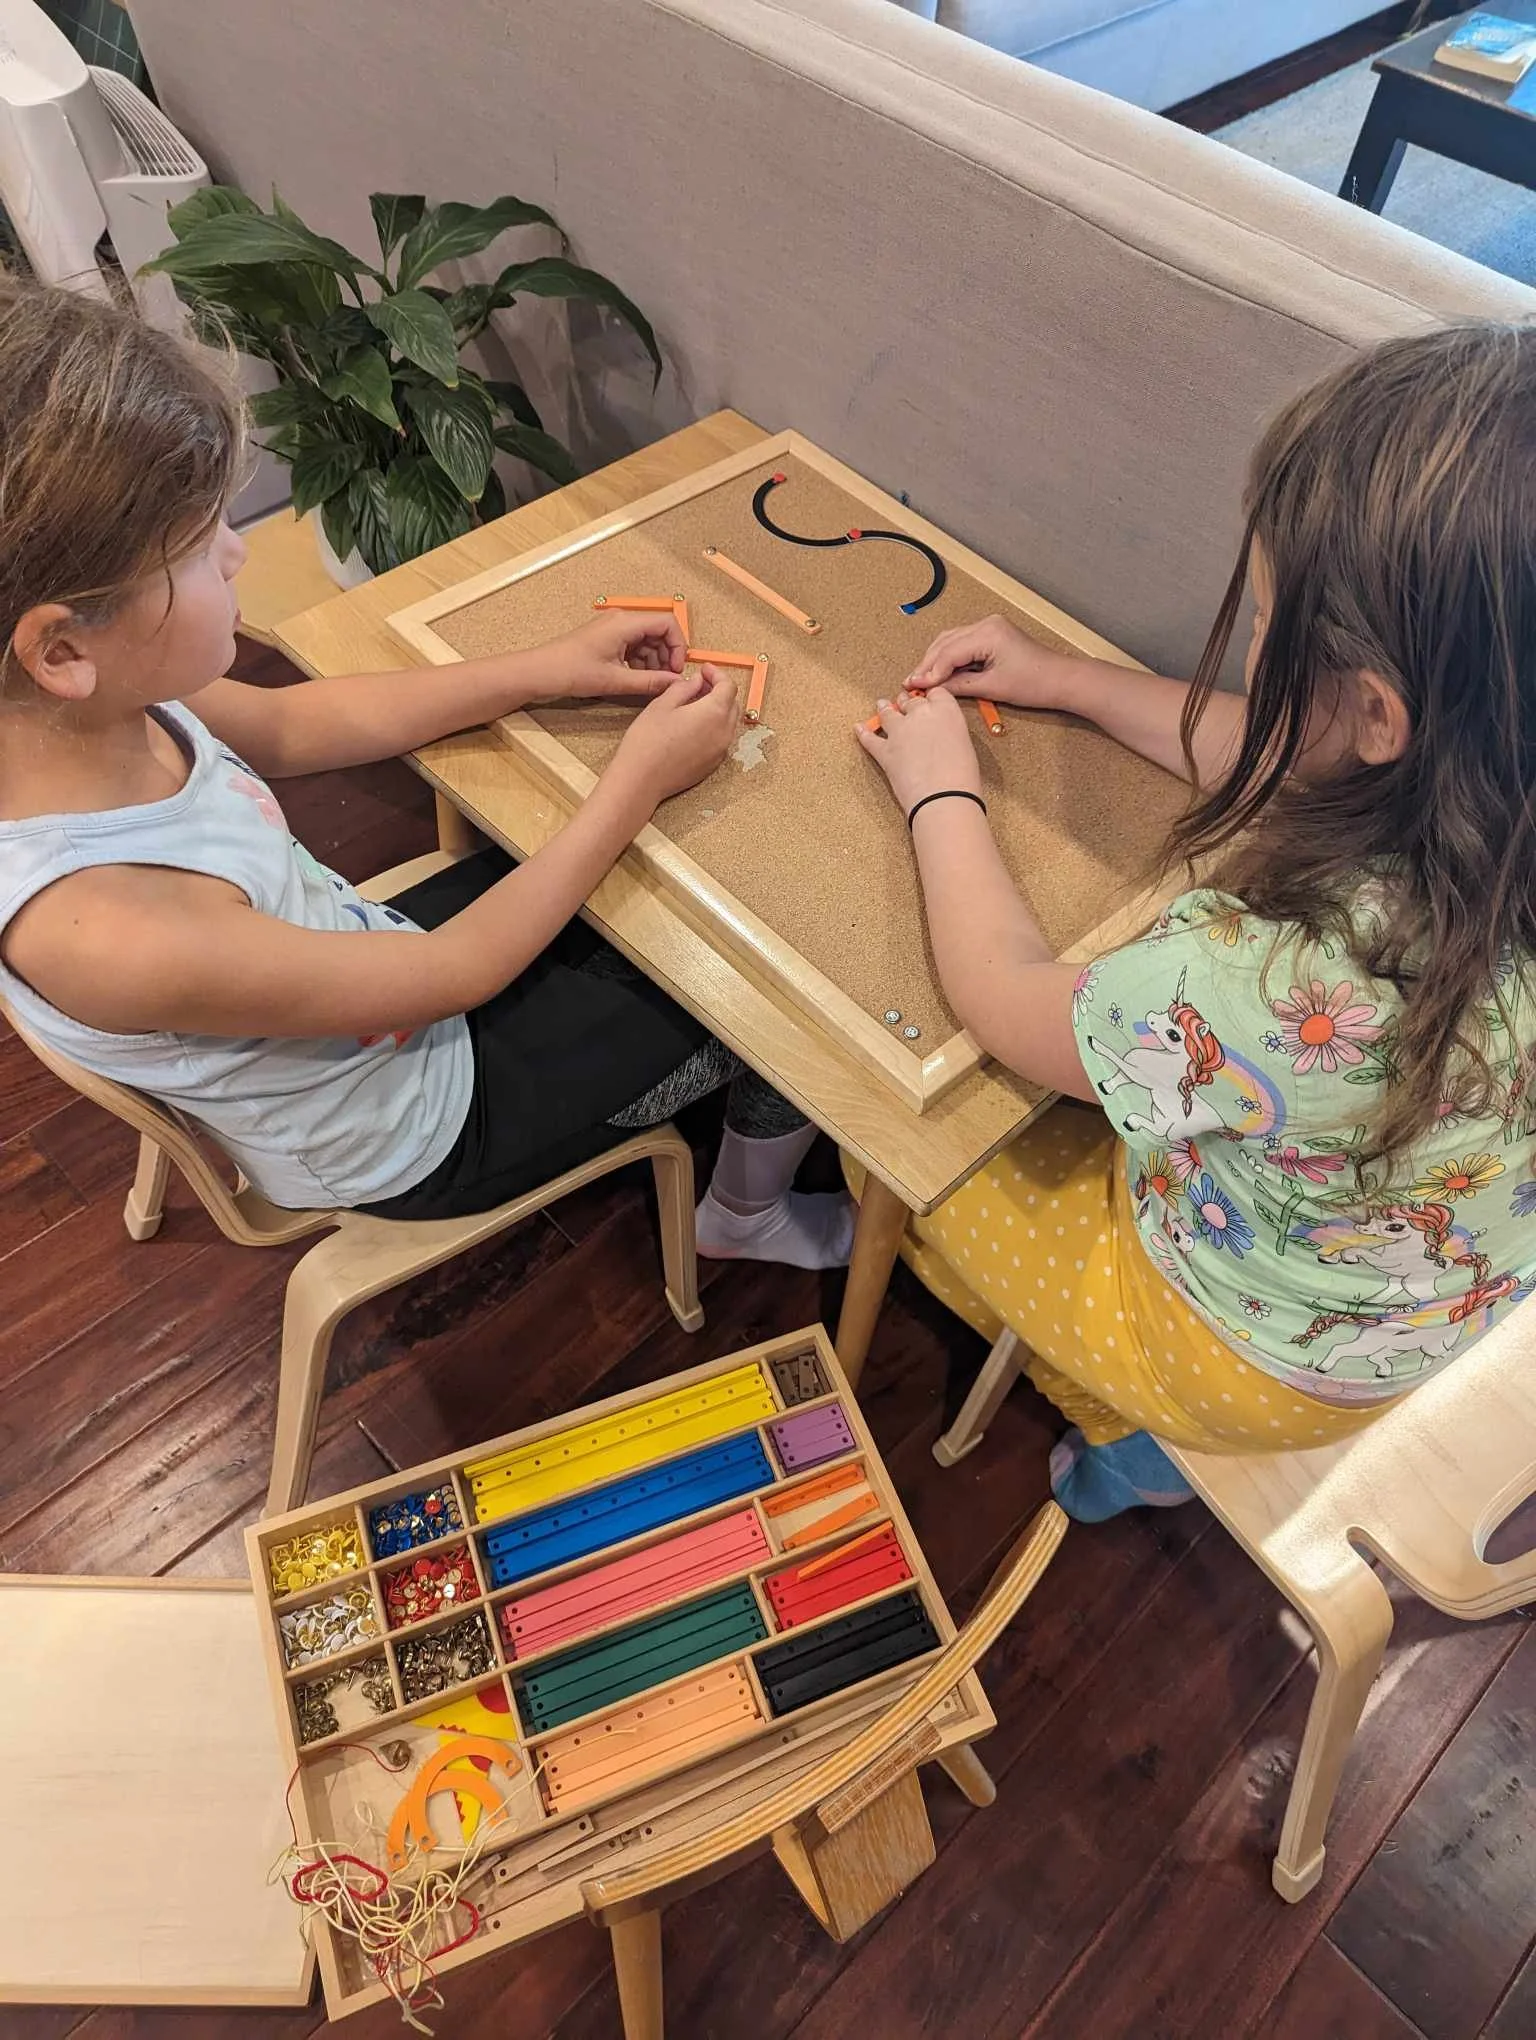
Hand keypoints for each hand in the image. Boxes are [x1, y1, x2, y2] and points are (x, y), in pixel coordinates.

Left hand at [542, 611, 686, 701]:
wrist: (541, 672)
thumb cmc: (571, 671)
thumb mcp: (615, 681)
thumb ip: (650, 682)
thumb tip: (675, 683)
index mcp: (625, 623)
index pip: (668, 623)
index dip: (678, 646)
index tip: (676, 669)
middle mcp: (621, 620)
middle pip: (659, 632)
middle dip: (666, 656)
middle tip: (664, 680)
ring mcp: (613, 628)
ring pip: (647, 640)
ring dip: (653, 661)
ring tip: (648, 683)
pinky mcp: (607, 638)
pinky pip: (633, 645)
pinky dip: (639, 661)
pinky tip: (635, 679)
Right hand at [607, 666, 738, 809]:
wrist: (642, 780)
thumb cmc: (648, 742)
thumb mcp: (662, 704)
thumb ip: (684, 688)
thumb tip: (697, 682)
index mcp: (714, 713)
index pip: (728, 686)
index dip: (718, 674)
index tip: (705, 669)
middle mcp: (724, 732)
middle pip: (733, 704)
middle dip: (719, 690)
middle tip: (700, 684)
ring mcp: (720, 751)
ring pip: (728, 722)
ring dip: (718, 709)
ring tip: (695, 703)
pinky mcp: (713, 764)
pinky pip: (721, 739)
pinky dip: (714, 726)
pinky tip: (694, 724)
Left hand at [855, 685, 981, 814]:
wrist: (943, 796)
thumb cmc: (961, 777)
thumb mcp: (965, 745)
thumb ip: (949, 732)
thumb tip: (942, 737)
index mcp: (946, 710)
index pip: (936, 693)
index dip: (931, 697)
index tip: (928, 699)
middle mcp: (920, 715)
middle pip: (910, 701)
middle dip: (907, 702)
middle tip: (904, 702)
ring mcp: (899, 732)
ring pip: (888, 714)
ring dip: (885, 709)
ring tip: (882, 705)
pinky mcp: (885, 751)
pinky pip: (870, 739)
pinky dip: (863, 734)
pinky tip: (859, 729)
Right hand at [906, 615, 1072, 711]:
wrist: (1061, 679)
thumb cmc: (1035, 682)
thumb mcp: (993, 687)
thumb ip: (959, 685)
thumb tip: (933, 688)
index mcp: (988, 633)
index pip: (949, 652)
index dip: (929, 671)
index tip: (913, 685)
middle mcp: (987, 624)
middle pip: (946, 642)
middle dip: (928, 664)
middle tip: (912, 682)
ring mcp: (990, 627)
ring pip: (951, 641)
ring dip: (936, 660)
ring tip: (922, 679)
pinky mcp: (992, 635)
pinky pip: (963, 643)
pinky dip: (950, 657)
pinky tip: (941, 672)